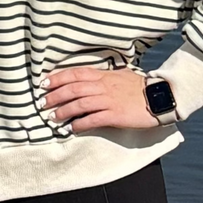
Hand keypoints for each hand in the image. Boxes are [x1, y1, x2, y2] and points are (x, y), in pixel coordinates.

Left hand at [40, 67, 160, 132]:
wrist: (160, 97)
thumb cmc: (140, 87)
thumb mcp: (121, 75)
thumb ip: (104, 77)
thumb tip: (90, 78)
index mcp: (104, 75)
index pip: (76, 73)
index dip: (58, 78)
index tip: (44, 83)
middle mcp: (103, 86)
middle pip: (73, 89)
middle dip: (55, 96)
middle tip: (42, 103)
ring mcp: (109, 101)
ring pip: (80, 104)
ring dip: (63, 111)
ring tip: (52, 117)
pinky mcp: (115, 115)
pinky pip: (93, 120)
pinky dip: (80, 124)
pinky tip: (71, 129)